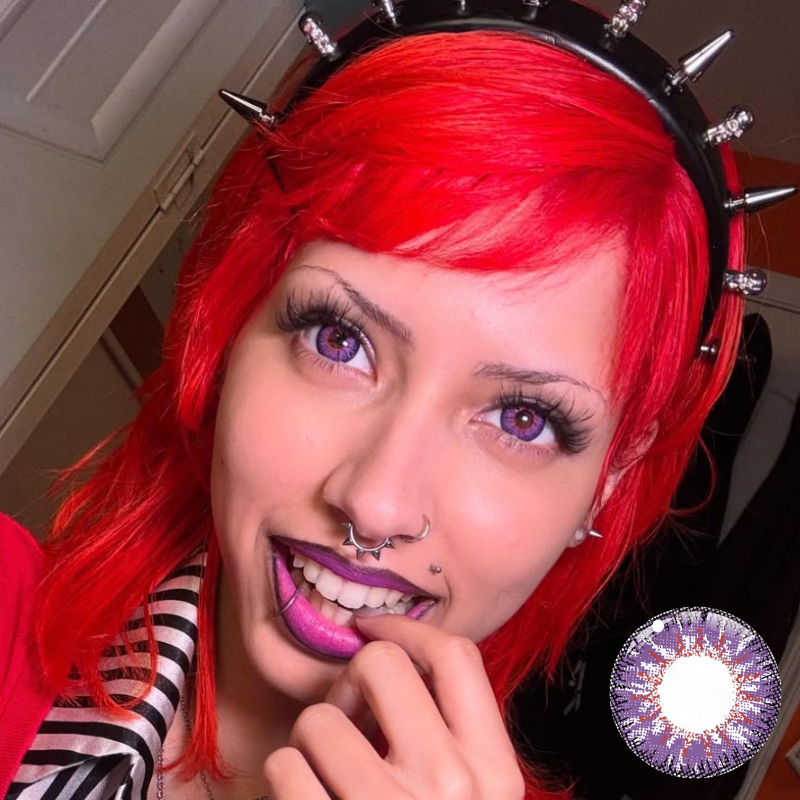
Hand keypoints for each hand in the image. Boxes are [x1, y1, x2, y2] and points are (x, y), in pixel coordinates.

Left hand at [262, 614, 524, 799]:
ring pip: (320, 717)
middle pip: (381, 664)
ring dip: (312, 742)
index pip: (458, 657)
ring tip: (327, 777)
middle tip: (350, 716)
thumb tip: (388, 663)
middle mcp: (451, 786)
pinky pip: (285, 766)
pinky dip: (285, 779)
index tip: (375, 630)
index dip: (407, 630)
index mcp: (495, 774)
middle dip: (352, 681)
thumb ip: (449, 739)